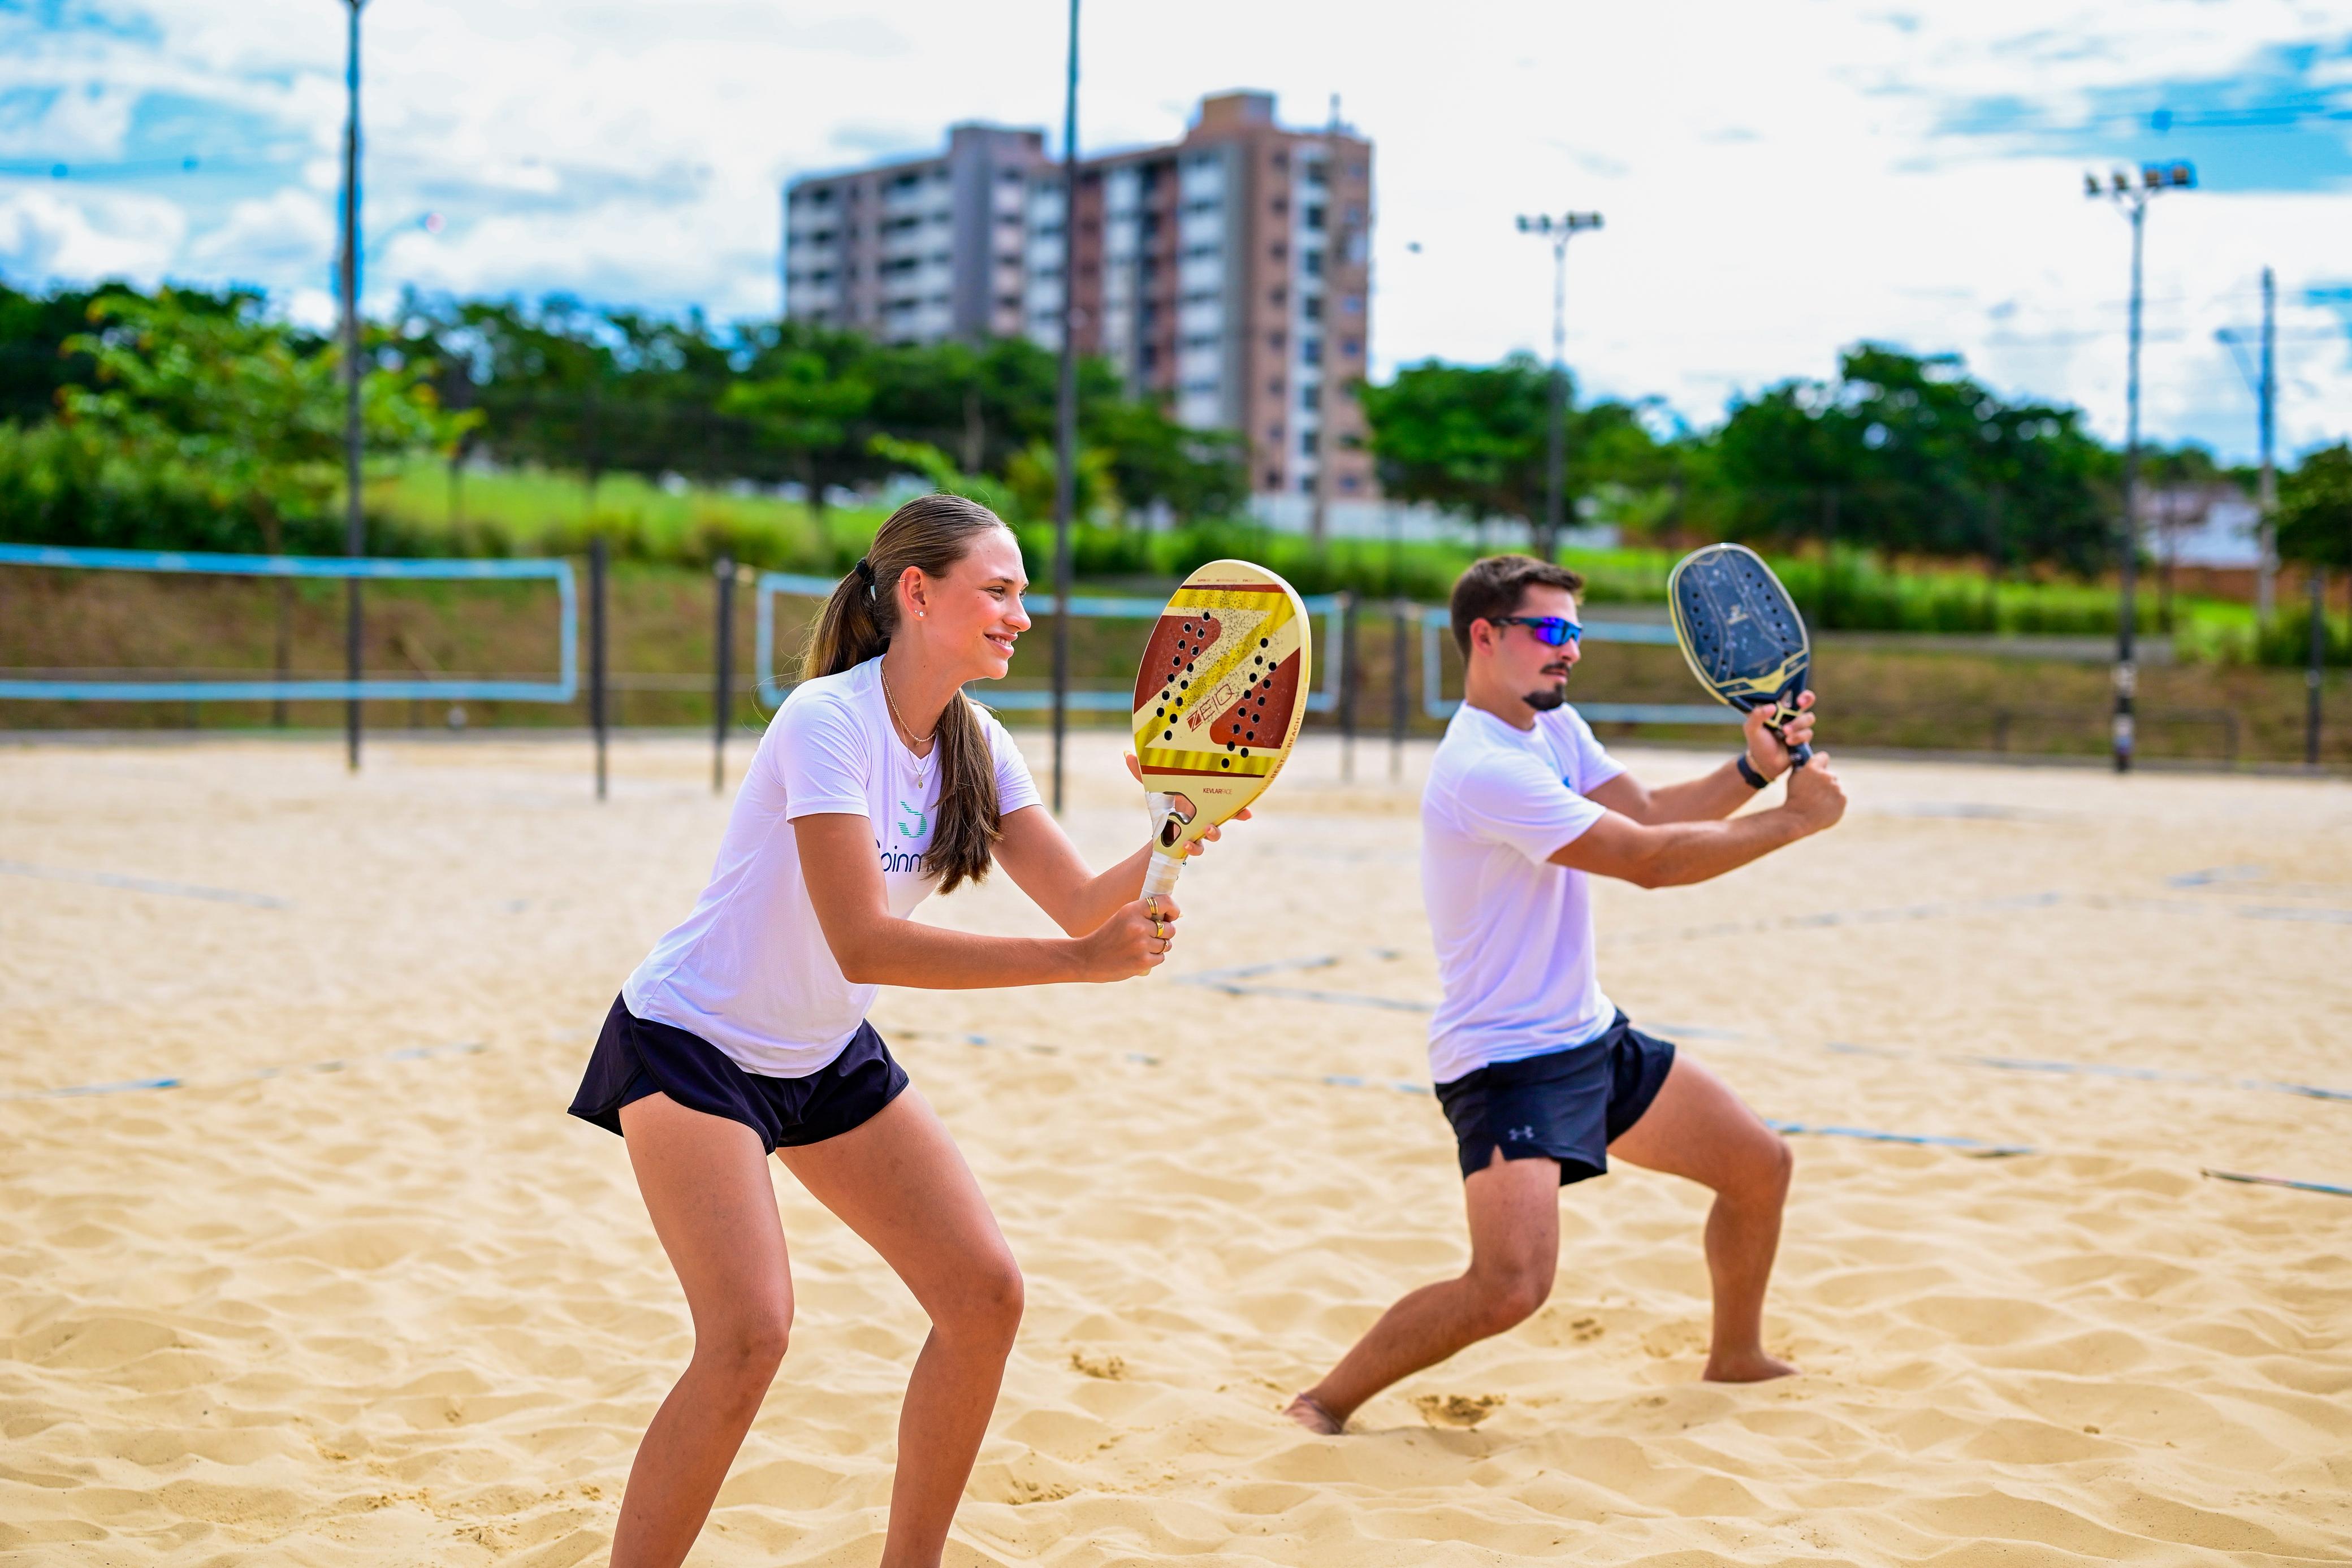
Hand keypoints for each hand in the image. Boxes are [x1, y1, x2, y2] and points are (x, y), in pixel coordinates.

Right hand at [1072, 894, 1181, 980]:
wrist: (1087, 958)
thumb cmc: (1108, 937)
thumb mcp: (1122, 918)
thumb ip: (1143, 915)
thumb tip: (1170, 917)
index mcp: (1131, 909)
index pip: (1165, 903)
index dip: (1173, 910)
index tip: (1171, 916)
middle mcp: (1138, 925)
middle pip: (1169, 928)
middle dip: (1165, 933)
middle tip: (1150, 937)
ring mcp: (1141, 944)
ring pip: (1166, 944)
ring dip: (1158, 947)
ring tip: (1140, 948)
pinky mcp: (1142, 961)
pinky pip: (1161, 957)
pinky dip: (1153, 959)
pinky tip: (1138, 957)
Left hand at [1124, 752, 1248, 857]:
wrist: (1158, 834)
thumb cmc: (1162, 807)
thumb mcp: (1154, 789)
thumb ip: (1143, 774)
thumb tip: (1128, 754)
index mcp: (1202, 800)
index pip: (1225, 799)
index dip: (1238, 802)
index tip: (1248, 806)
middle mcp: (1205, 816)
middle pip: (1227, 814)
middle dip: (1234, 815)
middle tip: (1240, 811)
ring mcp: (1199, 833)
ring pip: (1213, 835)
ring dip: (1214, 833)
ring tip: (1206, 829)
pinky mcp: (1189, 845)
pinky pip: (1197, 850)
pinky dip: (1194, 848)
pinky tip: (1186, 844)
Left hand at [1743, 690, 1815, 779]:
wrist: (1764, 764)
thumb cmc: (1757, 743)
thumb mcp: (1751, 728)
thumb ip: (1756, 716)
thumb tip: (1772, 707)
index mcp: (1778, 708)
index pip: (1790, 693)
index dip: (1795, 688)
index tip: (1795, 694)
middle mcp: (1790, 715)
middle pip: (1807, 701)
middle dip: (1807, 699)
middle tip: (1800, 704)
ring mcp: (1798, 726)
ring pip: (1808, 718)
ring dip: (1798, 724)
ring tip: (1785, 732)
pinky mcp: (1803, 738)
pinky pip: (1808, 733)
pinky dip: (1799, 737)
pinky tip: (1788, 742)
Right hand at [1780, 750, 1845, 834]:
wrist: (1798, 819)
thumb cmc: (1794, 798)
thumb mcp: (1793, 778)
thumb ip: (1804, 768)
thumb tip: (1809, 763)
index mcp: (1813, 768)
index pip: (1823, 757)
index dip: (1820, 762)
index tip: (1818, 768)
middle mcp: (1827, 776)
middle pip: (1830, 775)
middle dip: (1824, 782)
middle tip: (1814, 793)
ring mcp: (1836, 788)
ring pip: (1835, 788)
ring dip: (1829, 793)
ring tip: (1817, 803)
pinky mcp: (1842, 800)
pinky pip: (1840, 798)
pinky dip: (1834, 803)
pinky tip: (1823, 809)